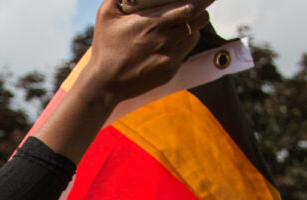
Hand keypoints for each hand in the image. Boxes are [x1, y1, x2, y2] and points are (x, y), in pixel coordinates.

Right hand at [79, 0, 212, 107]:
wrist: (104, 83)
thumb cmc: (105, 46)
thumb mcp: (106, 14)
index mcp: (152, 22)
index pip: (188, 7)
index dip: (201, 0)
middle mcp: (164, 39)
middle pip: (198, 20)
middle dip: (202, 10)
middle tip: (201, 5)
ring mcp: (169, 57)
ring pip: (194, 36)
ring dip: (193, 27)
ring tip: (186, 23)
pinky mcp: (170, 71)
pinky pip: (185, 53)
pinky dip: (183, 44)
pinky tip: (173, 41)